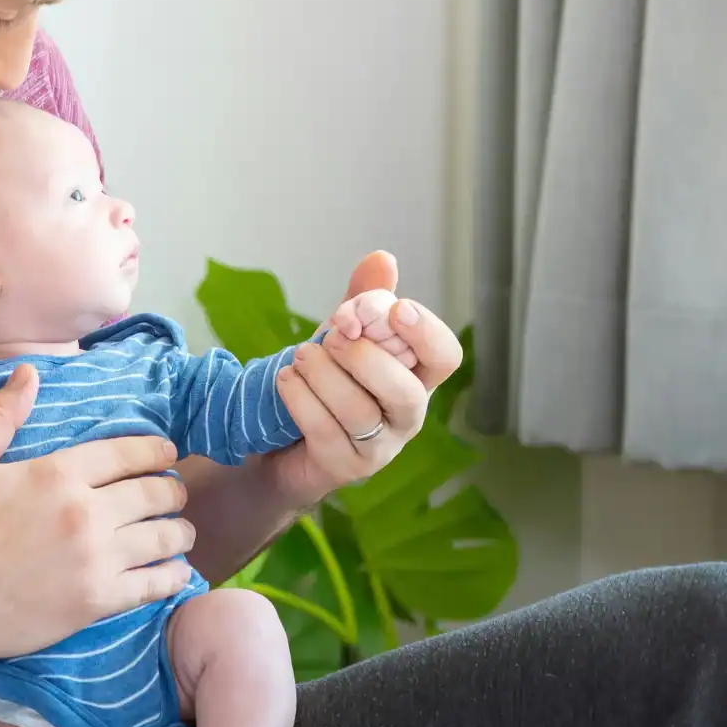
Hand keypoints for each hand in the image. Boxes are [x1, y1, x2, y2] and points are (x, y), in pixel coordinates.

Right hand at [0, 365, 198, 664]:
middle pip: (154, 493)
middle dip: (172, 490)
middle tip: (175, 493)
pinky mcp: (98, 601)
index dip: (156, 451)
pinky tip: (179, 570)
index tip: (168, 453)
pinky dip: (174, 575)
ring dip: (180, 530)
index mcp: (57, 474)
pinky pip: (154, 584)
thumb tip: (28, 372)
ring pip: (163, 537)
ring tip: (182, 531)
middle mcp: (85, 513)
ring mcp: (95, 559)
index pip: (127, 453)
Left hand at [270, 251, 461, 507]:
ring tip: (300, 355)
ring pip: (359, 411)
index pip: (445, 356)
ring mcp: (378, 448)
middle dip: (365, 356)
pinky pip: (324, 431)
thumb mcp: (344, 337)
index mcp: (416, 377)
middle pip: (404, 390)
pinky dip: (301, 397)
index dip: (425, 331)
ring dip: (324, 374)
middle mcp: (406, 416)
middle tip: (334, 334)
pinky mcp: (343, 467)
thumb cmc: (327, 384)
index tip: (393, 309)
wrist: (282, 444)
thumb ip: (364, 303)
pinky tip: (286, 378)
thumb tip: (383, 258)